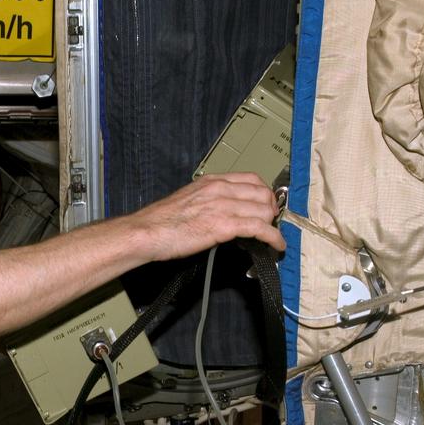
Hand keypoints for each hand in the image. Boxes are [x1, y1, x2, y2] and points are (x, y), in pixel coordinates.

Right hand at [129, 172, 284, 260]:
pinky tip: (276, 246)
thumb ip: (209, 201)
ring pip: (264, 210)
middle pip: (263, 194)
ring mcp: (223, 206)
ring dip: (273, 226)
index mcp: (211, 181)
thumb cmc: (161, 222)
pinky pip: (259, 229)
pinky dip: (273, 238)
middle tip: (270, 223)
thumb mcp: (188, 200)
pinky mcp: (224, 225)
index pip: (251, 178)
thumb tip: (223, 213)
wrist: (146, 232)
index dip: (264, 193)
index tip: (265, 204)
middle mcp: (220, 189)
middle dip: (271, 210)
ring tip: (272, 238)